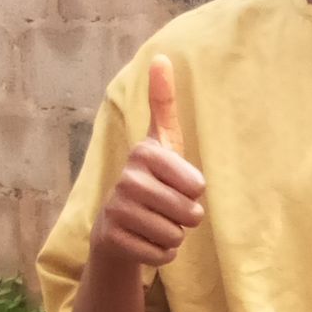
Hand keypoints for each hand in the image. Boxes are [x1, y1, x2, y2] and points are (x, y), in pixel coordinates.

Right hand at [90, 56, 205, 267]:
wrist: (115, 227)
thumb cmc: (151, 181)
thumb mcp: (161, 142)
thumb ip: (163, 102)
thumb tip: (161, 55)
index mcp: (144, 153)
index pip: (197, 185)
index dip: (195, 191)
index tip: (177, 184)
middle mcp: (127, 178)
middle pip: (190, 213)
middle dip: (186, 218)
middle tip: (167, 209)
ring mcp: (117, 210)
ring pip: (176, 235)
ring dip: (174, 236)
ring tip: (155, 223)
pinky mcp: (113, 239)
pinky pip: (163, 255)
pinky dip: (162, 254)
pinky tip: (145, 241)